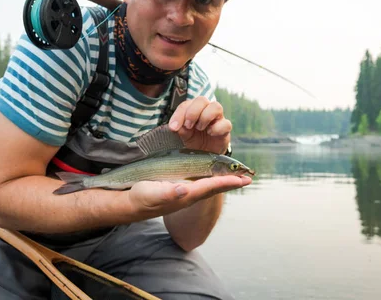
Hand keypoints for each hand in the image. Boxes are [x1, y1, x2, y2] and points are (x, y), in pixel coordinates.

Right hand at [127, 175, 250, 218]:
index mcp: (185, 194)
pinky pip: (201, 183)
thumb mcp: (152, 194)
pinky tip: (215, 175)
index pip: (211, 187)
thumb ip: (168, 193)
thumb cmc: (141, 198)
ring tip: (238, 177)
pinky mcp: (180, 188)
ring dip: (225, 180)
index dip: (227, 182)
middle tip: (249, 177)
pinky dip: (213, 178)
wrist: (131, 204)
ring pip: (210, 185)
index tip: (243, 179)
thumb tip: (184, 189)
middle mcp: (189, 194)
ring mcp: (185, 192)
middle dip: (232, 182)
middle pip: (215, 187)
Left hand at [168, 97, 230, 153]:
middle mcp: (205, 110)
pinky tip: (211, 133)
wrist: (206, 154)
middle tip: (188, 125)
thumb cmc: (194, 140)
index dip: (178, 115)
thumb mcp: (183, 136)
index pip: (185, 105)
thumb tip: (176, 127)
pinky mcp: (225, 128)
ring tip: (200, 128)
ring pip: (216, 106)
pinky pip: (226, 123)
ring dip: (205, 117)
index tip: (173, 127)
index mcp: (192, 109)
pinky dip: (217, 128)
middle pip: (202, 100)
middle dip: (193, 112)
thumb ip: (180, 130)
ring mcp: (217, 118)